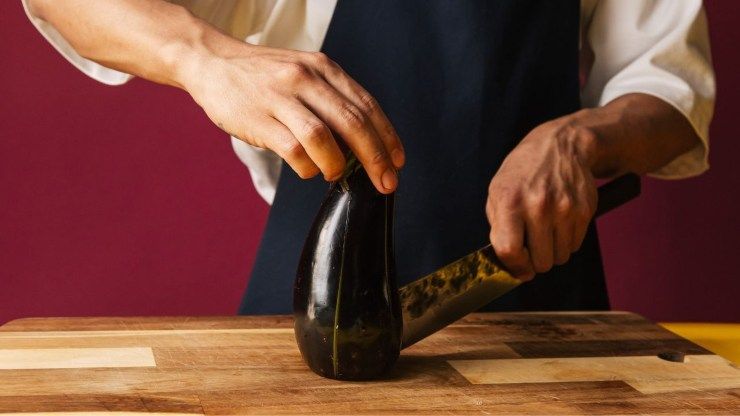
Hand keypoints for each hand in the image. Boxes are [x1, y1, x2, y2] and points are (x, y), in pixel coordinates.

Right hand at [181, 42, 404, 192]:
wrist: (212, 63)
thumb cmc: (263, 77)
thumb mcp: (303, 74)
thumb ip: (331, 101)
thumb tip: (361, 145)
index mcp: (323, 68)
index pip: (366, 105)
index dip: (387, 136)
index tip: (397, 162)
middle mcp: (305, 78)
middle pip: (352, 122)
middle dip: (375, 158)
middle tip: (385, 183)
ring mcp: (281, 97)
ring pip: (323, 137)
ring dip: (337, 164)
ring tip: (336, 175)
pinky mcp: (258, 118)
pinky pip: (293, 150)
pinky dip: (307, 167)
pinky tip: (307, 169)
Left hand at [486, 116, 597, 280]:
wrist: (560, 145)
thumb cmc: (523, 173)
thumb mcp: (497, 192)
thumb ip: (498, 227)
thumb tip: (507, 263)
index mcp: (510, 201)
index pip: (510, 250)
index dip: (514, 266)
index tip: (518, 269)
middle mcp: (538, 205)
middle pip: (540, 261)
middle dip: (535, 261)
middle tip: (532, 248)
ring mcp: (565, 208)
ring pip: (560, 258)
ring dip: (552, 252)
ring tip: (546, 232)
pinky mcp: (585, 210)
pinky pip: (575, 245)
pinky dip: (567, 241)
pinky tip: (560, 223)